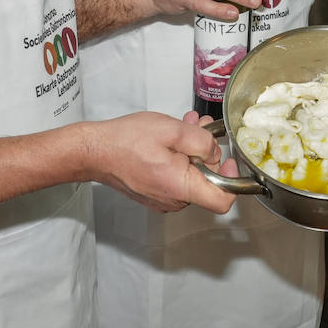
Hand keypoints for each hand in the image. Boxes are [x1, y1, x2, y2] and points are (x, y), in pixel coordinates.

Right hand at [90, 112, 236, 213]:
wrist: (94, 151)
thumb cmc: (126, 141)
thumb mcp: (172, 130)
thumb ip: (202, 141)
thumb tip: (214, 152)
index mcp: (181, 188)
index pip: (223, 201)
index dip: (233, 180)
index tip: (227, 159)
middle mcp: (174, 200)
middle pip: (207, 182)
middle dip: (207, 152)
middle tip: (200, 127)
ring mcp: (163, 199)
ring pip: (191, 175)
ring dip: (192, 149)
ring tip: (185, 125)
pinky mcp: (154, 193)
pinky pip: (176, 177)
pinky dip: (179, 157)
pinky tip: (171, 137)